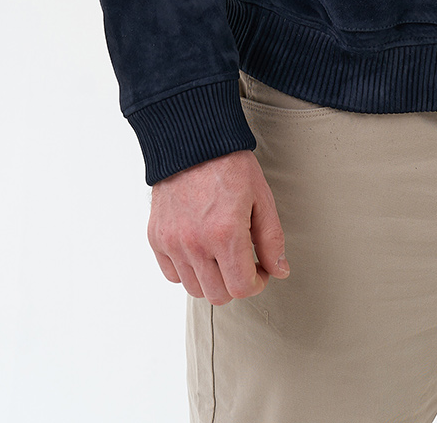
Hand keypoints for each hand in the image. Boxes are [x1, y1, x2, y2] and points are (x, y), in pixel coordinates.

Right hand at [148, 149, 289, 303]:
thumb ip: (272, 239)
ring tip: (221, 255)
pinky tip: (200, 250)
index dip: (257, 284)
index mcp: (225, 234)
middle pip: (217, 295)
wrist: (192, 141)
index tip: (260, 269)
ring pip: (194, 288)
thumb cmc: (230, 165)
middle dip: (236, 283)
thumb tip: (279, 271)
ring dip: (212, 279)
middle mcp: (196, 243)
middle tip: (243, 262)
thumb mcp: (261, 198)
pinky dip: (187, 270)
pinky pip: (172, 273)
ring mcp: (173, 242)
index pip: (241, 288)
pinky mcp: (157, 237)